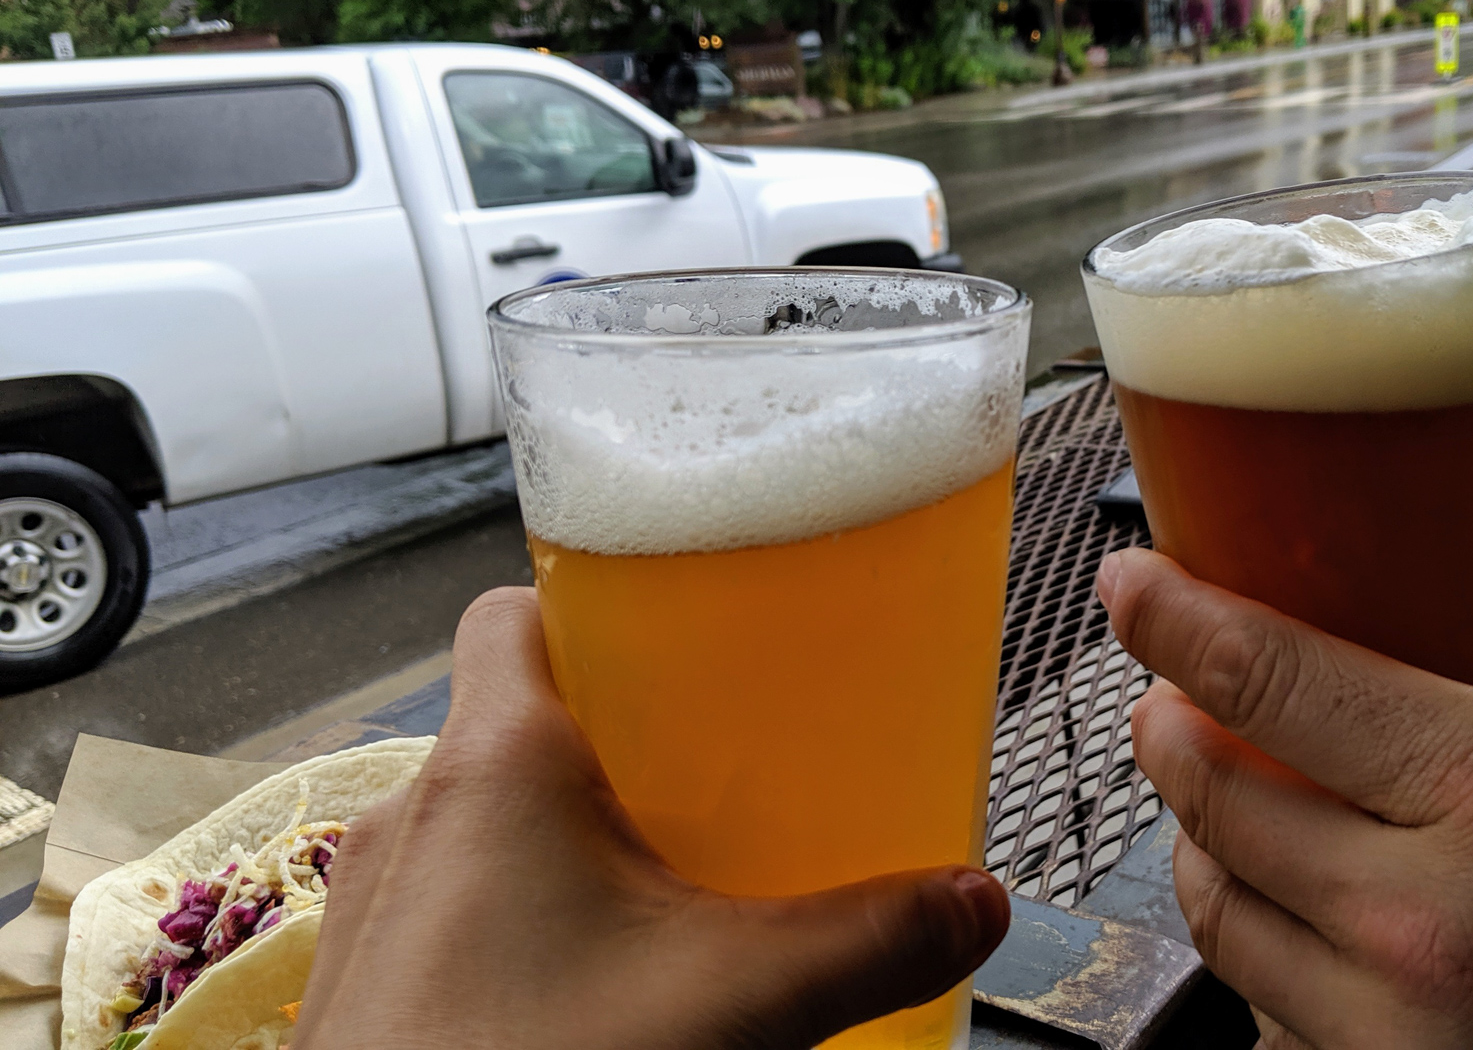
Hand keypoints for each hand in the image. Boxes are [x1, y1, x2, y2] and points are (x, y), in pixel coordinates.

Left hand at [293, 587, 1008, 1049]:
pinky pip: (447, 908)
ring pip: (479, 821)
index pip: (513, 610)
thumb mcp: (737, 1000)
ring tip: (664, 887)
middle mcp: (414, 817)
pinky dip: (516, 916)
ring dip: (565, 834)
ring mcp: (373, 907)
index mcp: (495, 766)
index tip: (677, 638)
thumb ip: (871, 940)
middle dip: (619, 743)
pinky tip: (589, 984)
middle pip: (515, 718)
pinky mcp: (366, 989)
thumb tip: (973, 900)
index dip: (593, 606)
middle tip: (712, 779)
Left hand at [1098, 549, 1472, 1048]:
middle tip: (1184, 694)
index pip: (1273, 681)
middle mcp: (1432, 927)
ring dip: (1206, 847)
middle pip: (1210, 803)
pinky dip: (1270, 960)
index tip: (1138, 588)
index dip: (1177, 620)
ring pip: (1219, 920)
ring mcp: (1401, 1041)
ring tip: (1242, 805)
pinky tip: (1320, 929)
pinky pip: (1272, 1022)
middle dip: (1174, 731)